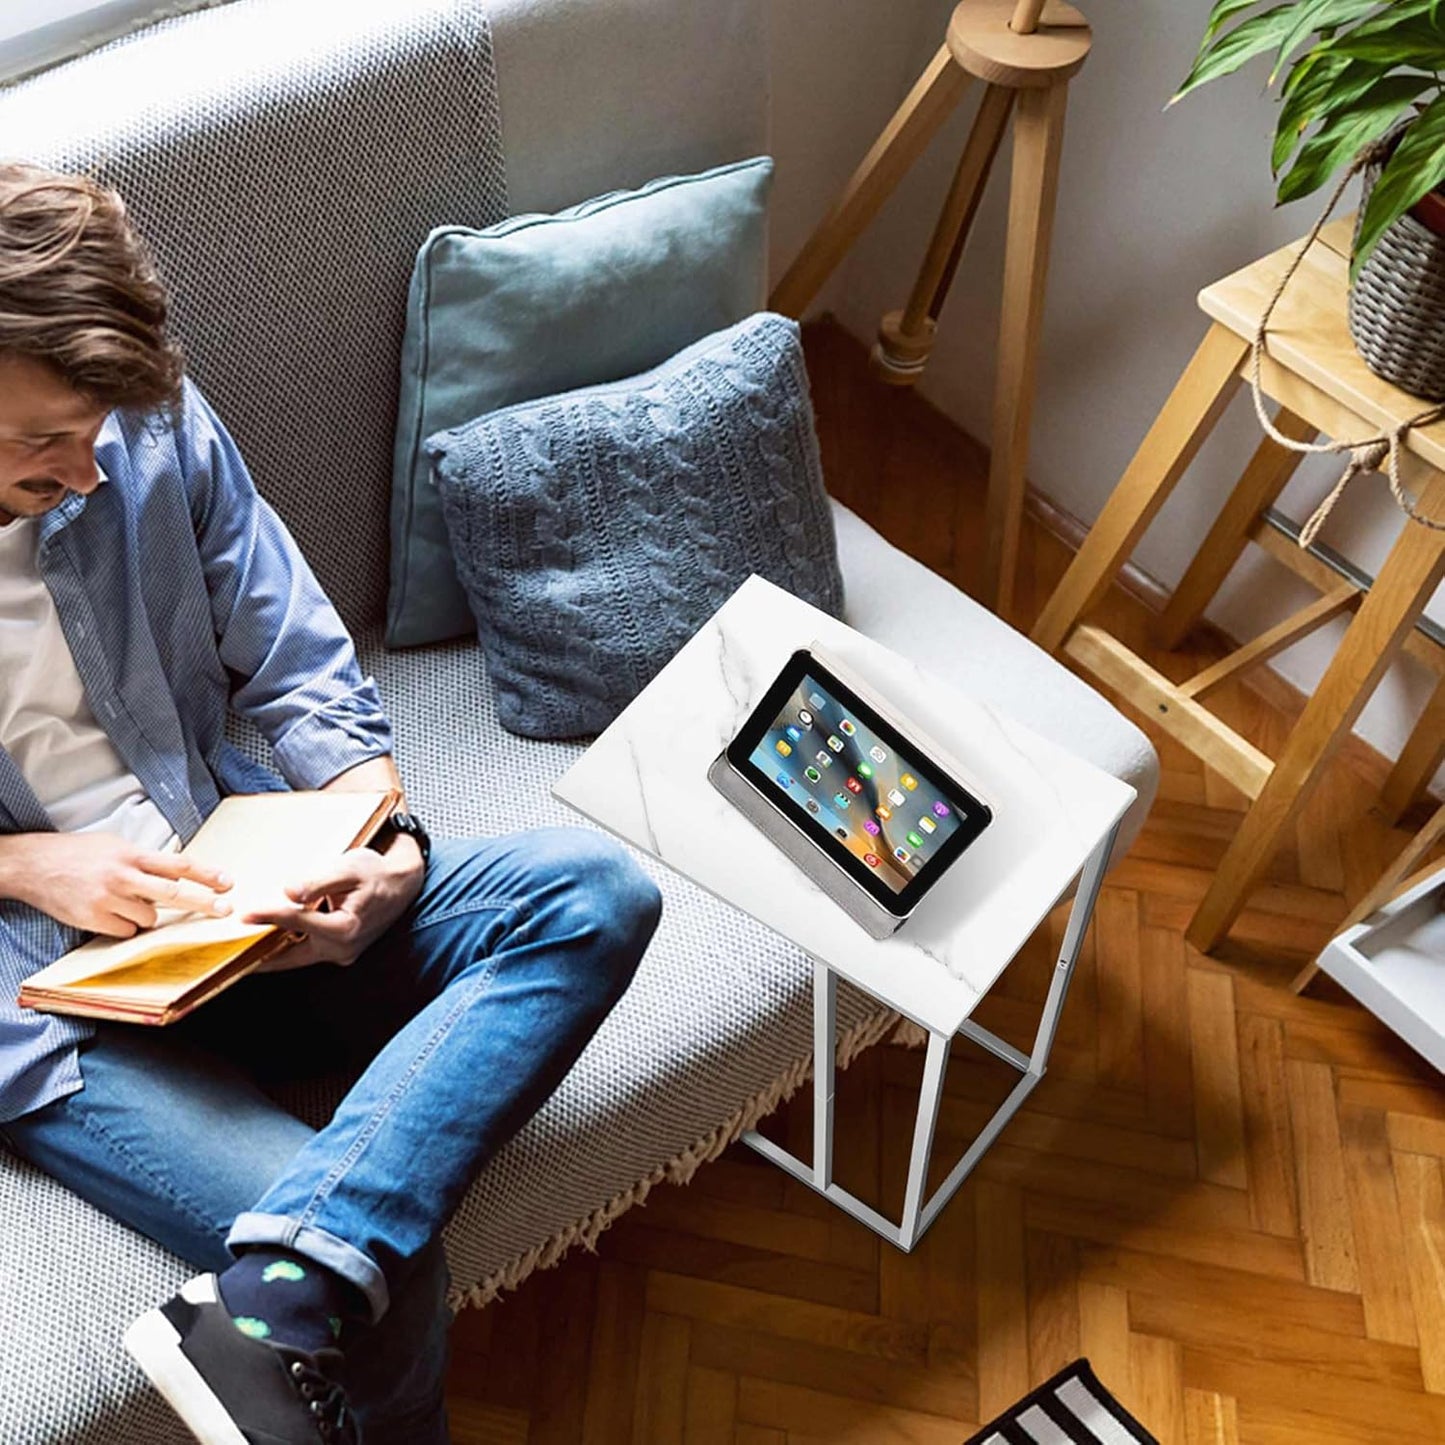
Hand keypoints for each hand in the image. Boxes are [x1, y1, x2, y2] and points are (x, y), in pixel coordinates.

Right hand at [0, 832, 232, 937]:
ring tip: (124, 900)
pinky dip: (125, 926)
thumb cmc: (78, 853)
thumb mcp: (116, 845)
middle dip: (203, 903)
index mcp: (131, 854)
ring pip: (150, 917)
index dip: (206, 874)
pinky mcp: (94, 919)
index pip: (178, 864)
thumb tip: (176, 874)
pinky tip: (109, 912)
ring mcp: (108, 899)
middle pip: (174, 893)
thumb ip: (145, 860)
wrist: (34, 865)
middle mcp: (123, 876)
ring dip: (146, 914)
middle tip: (225, 909)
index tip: (227, 882)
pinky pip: (127, 931)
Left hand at [242, 837, 424, 970]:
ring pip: (296, 957)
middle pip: (289, 956)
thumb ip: (318, 881)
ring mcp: (341, 952)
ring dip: (270, 952)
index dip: (268, 916)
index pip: (296, 922)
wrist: (404, 882)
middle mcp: (342, 948)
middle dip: (259, 954)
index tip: (244, 915)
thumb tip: (289, 892)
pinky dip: (286, 946)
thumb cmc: (377, 872)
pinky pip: (306, 951)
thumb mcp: (349, 868)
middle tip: (228, 952)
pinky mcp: (339, 950)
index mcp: (344, 927)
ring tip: (240, 946)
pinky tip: (269, 938)